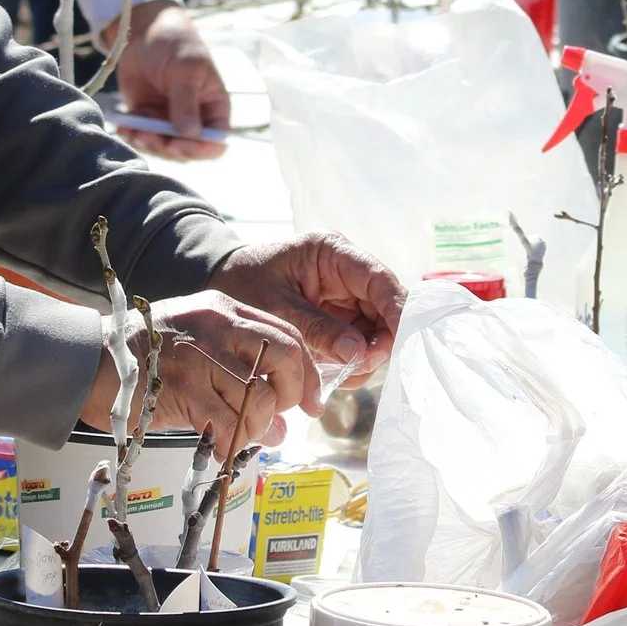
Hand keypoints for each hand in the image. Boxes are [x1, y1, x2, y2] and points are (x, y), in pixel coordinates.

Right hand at [80, 290, 316, 457]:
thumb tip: (281, 424)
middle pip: (286, 358)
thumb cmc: (139, 358)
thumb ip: (236, 373)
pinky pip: (231, 425)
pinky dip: (235, 444)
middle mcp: (218, 325)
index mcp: (224, 308)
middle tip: (280, 420)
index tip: (311, 401)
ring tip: (239, 434)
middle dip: (293, 396)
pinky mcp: (185, 388)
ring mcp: (202, 355)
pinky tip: (223, 447)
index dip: (307, 371)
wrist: (84, 361)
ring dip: (257, 427)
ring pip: (260, 398)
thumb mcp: (192, 344)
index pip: (287, 333)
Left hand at [109, 0, 229, 160]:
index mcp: (213, 106)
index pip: (216, 140)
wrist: (145, 32)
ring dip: (148, 144)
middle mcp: (194, 118)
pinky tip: (123, 128)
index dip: (201, 149)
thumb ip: (186, 101)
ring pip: (163, 148)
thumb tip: (191, 134)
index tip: (178, 144)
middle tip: (147, 135)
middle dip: (167, 148)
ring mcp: (170, 119)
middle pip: (187, 150)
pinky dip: (132, 136)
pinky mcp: (148, 117)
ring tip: (133, 131)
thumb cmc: (175, 44)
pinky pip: (142, 137)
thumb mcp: (184, 69)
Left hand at [207, 234, 404, 390]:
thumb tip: (359, 355)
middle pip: (385, 307)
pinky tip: (334, 371)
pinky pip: (360, 340)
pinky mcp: (341, 315)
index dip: (397, 311)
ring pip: (377, 328)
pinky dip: (353, 360)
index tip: (405, 342)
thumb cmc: (243, 286)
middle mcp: (347, 270)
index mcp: (333, 252)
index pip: (379, 279)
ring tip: (339, 373)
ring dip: (366, 355)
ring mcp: (347, 294)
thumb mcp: (276, 309)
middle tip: (358, 368)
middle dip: (379, 341)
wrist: (221, 285)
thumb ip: (317, 330)